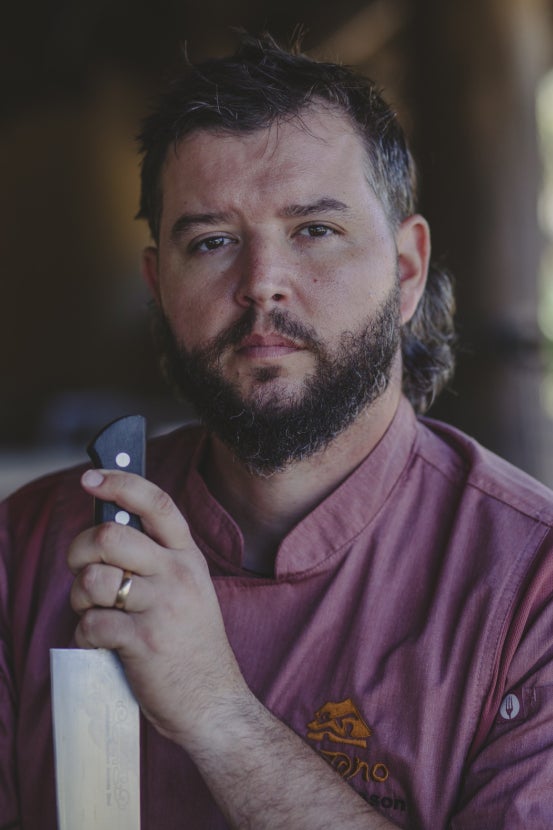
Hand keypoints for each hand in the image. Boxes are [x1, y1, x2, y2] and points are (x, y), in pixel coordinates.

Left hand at [68, 469, 247, 745]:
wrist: (214, 701)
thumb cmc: (192, 644)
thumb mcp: (188, 589)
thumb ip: (157, 560)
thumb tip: (105, 533)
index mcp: (188, 557)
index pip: (157, 502)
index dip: (120, 482)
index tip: (91, 477)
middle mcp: (178, 574)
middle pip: (110, 535)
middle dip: (80, 550)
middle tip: (82, 570)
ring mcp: (162, 607)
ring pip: (93, 578)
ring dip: (79, 596)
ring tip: (93, 611)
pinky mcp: (143, 641)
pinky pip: (90, 622)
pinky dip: (84, 634)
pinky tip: (101, 642)